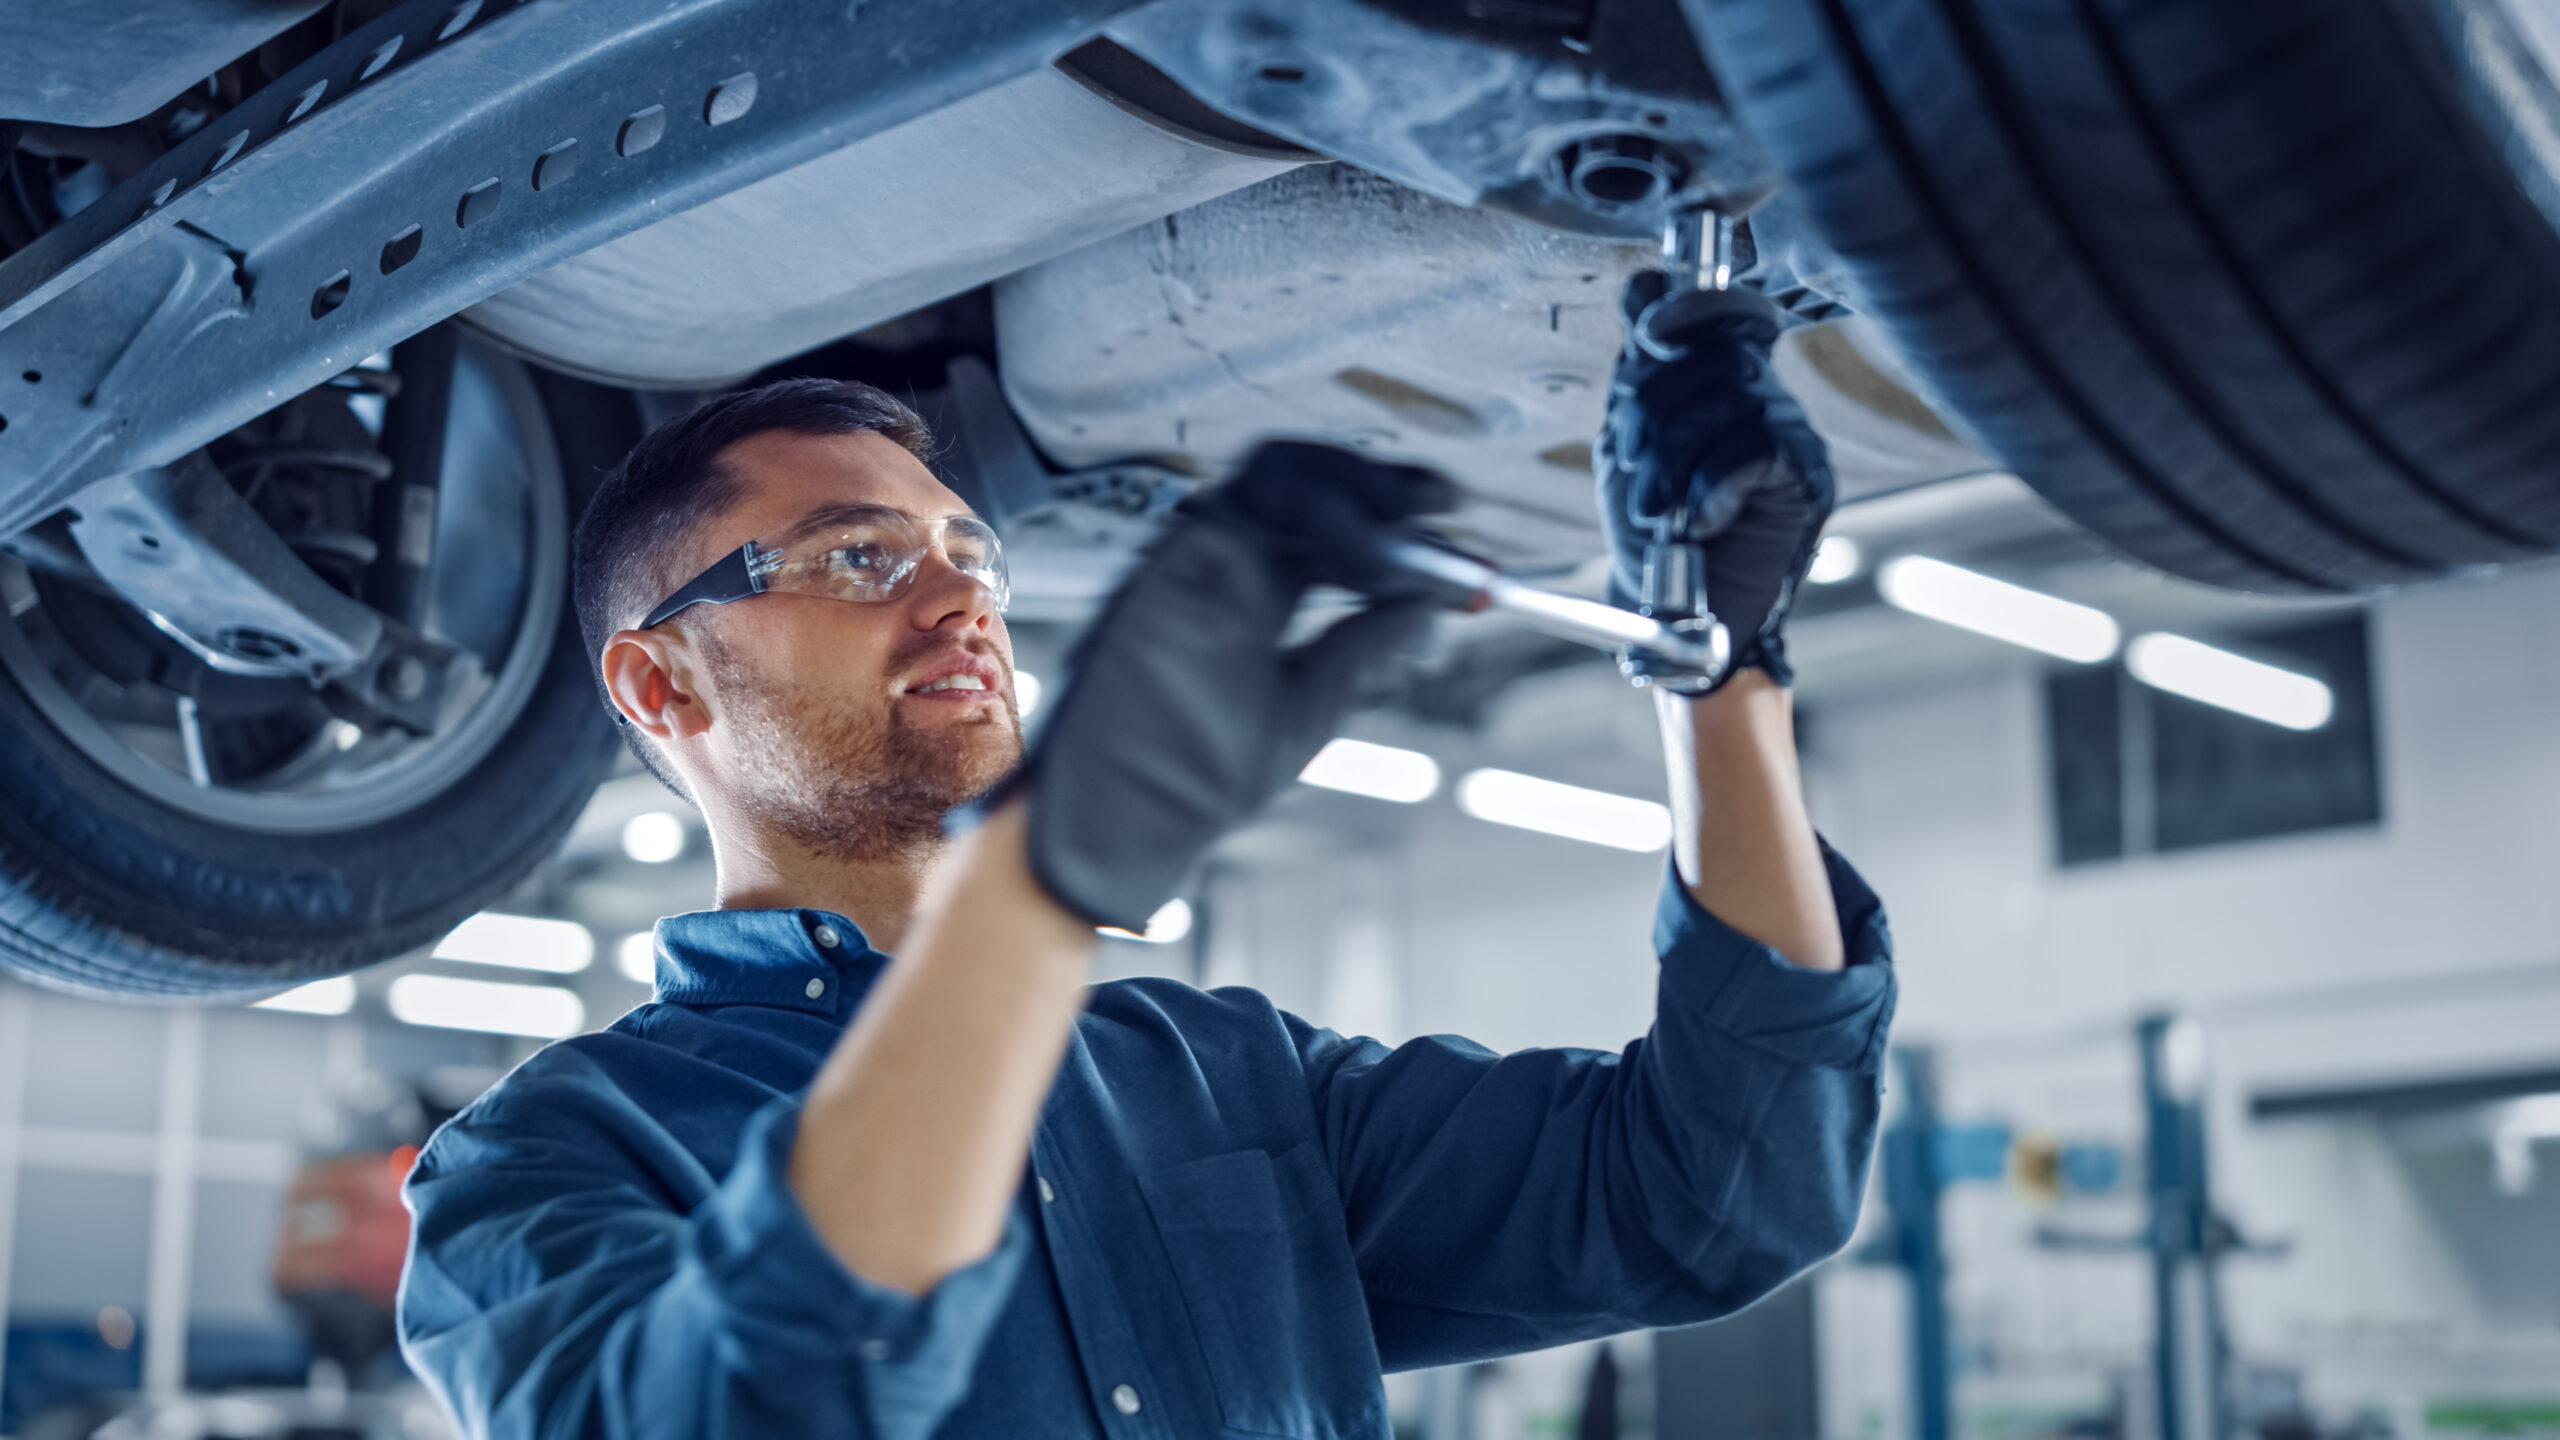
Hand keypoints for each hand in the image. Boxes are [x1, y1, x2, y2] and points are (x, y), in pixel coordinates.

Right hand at [1007, 441, 1453, 930]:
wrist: (1130, 820)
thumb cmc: (1199, 776)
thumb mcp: (1310, 705)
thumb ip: (1365, 648)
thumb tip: (1432, 604)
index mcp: (1259, 592)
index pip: (1330, 522)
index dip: (1392, 511)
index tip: (1451, 512)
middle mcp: (1227, 565)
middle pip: (1309, 482)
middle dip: (1382, 484)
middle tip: (1441, 501)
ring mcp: (1195, 562)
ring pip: (1277, 476)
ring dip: (1352, 493)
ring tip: (1406, 532)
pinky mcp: (1167, 566)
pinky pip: (1242, 507)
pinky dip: (1312, 516)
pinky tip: (1361, 560)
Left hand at [1596, 270, 1836, 686]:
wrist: (1680, 618)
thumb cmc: (1654, 538)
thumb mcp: (1629, 445)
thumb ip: (1638, 375)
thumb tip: (1645, 285)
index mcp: (1719, 383)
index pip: (1716, 310)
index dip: (1682, 311)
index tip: (1647, 338)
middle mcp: (1762, 397)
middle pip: (1711, 355)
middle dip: (1652, 413)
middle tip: (1633, 472)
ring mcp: (1791, 433)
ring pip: (1731, 398)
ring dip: (1673, 461)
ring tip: (1655, 511)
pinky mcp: (1807, 476)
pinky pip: (1756, 448)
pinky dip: (1711, 487)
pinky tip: (1696, 522)